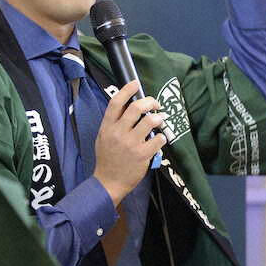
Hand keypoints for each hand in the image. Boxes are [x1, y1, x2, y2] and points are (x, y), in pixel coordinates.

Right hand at [93, 80, 166, 204]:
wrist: (108, 182)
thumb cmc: (108, 158)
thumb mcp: (103, 137)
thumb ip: (114, 122)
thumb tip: (128, 105)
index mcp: (107, 127)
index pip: (116, 103)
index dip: (127, 90)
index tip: (136, 83)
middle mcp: (118, 133)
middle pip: (136, 108)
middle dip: (150, 102)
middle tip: (156, 104)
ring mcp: (131, 144)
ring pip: (150, 121)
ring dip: (159, 118)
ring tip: (160, 121)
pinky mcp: (142, 154)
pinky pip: (158, 139)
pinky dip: (162, 137)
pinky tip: (160, 139)